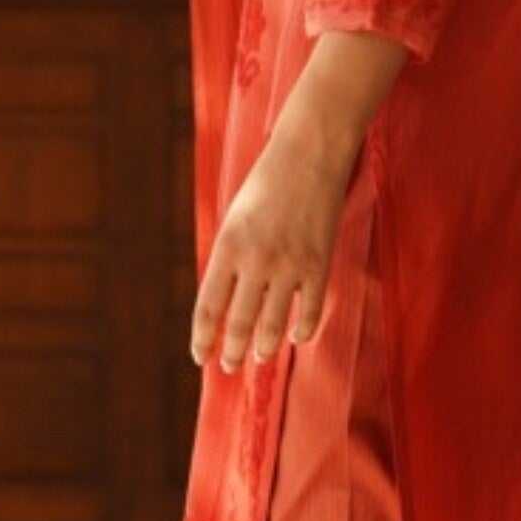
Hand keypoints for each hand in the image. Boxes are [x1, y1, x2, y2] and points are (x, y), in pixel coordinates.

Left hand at [192, 118, 356, 371]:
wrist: (309, 154)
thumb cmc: (267, 184)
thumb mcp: (235, 219)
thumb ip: (230, 259)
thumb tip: (226, 304)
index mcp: (227, 246)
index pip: (208, 307)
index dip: (203, 339)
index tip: (200, 357)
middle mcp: (256, 261)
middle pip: (240, 323)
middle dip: (233, 352)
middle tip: (230, 367)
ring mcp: (290, 265)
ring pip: (273, 326)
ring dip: (265, 349)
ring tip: (260, 358)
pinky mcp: (319, 264)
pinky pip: (310, 312)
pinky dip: (303, 330)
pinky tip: (296, 337)